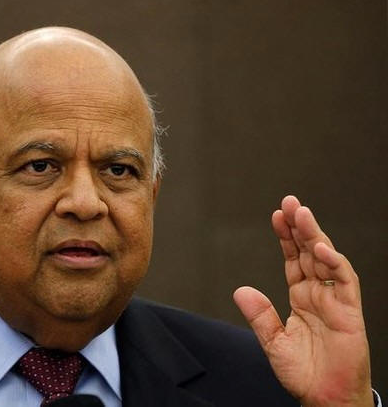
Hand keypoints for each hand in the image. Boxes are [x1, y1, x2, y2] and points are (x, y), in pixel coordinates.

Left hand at [233, 195, 372, 406]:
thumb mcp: (273, 342)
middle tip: (291, 202)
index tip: (277, 215)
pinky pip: (343, 282)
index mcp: (301, 297)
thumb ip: (260, 316)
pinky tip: (320, 248)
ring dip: (315, 236)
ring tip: (302, 214)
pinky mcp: (349, 312)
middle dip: (301, 226)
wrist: (324, 398)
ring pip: (326, 260)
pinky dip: (333, 263)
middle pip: (309, 252)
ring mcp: (335, 301)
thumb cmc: (304, 373)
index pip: (293, 259)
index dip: (286, 237)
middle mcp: (318, 294)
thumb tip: (241, 291)